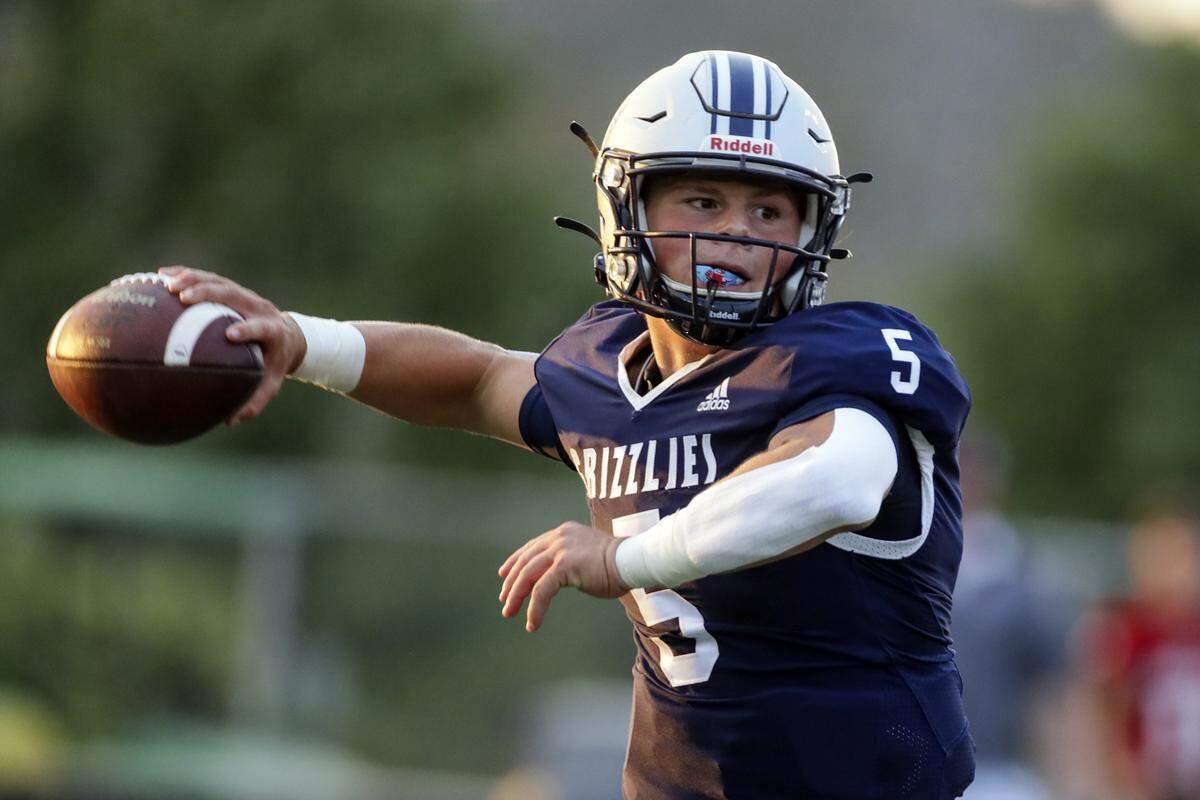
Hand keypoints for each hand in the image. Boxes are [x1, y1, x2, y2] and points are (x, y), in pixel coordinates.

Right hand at [159, 265, 306, 424]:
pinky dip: (186, 275)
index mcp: (272, 331)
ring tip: (166, 284)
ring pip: (219, 282)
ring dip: (192, 280)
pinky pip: (208, 278)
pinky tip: (160, 276)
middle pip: (234, 294)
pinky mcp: (233, 289)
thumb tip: (230, 421)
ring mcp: (245, 295)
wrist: (287, 336)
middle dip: (209, 293)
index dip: (249, 329)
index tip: (231, 334)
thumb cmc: (274, 363)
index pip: (262, 327)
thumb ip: (254, 401)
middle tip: (183, 298)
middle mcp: (258, 307)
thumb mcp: (270, 383)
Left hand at [498, 521, 628, 631]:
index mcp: (564, 533)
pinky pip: (542, 590)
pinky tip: (533, 623)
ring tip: (510, 613)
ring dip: (516, 596)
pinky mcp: (565, 565)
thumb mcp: (588, 554)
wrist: (633, 560)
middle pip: (525, 561)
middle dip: (511, 584)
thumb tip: (559, 574)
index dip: (515, 561)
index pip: (532, 547)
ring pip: (528, 575)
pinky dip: (534, 608)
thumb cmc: (618, 563)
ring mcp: (561, 550)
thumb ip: (571, 559)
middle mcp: (559, 538)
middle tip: (504, 602)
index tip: (504, 575)